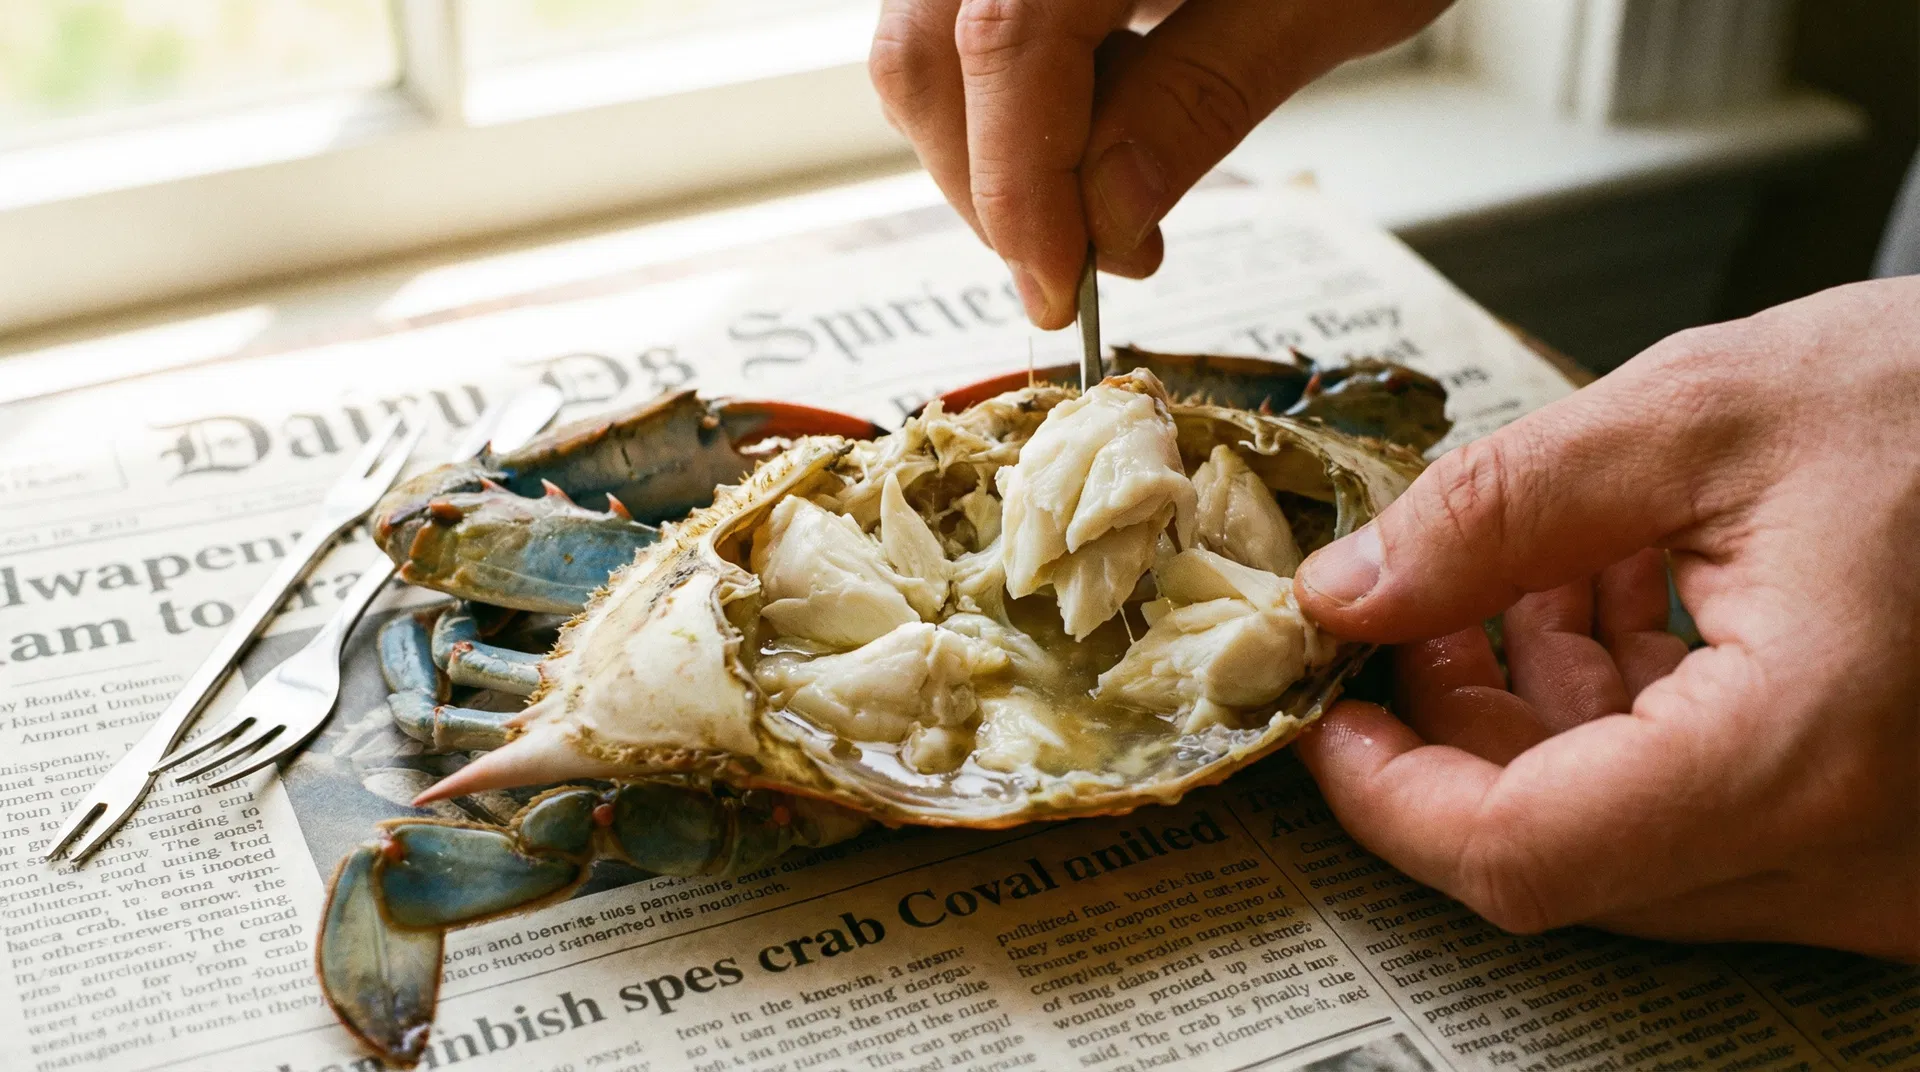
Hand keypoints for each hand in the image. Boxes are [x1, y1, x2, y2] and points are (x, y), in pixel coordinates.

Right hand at [869, 0, 1449, 327]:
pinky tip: (1100, 109)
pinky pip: (958, 22)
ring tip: (1105, 190)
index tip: (1062, 289)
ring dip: (994, 149)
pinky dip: (1007, 97)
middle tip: (1084, 266)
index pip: (1004, 43)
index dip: (1018, 185)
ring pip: (924, 42)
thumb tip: (1105, 219)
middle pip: (928, 49)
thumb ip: (1205, 95)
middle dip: (993, 185)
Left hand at [1291, 277, 1919, 959]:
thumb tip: (1353, 591)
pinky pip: (1700, 814)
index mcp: (1804, 753)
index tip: (1329, 715)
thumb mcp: (1700, 415)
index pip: (1523, 856)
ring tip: (1515, 577)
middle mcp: (1853, 854)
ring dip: (1534, 714)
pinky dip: (1621, 718)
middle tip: (1407, 616)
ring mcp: (1874, 863)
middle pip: (1565, 851)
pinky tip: (1601, 597)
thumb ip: (1498, 511)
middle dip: (1454, 735)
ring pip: (1624, 836)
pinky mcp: (1874, 835)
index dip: (1388, 796)